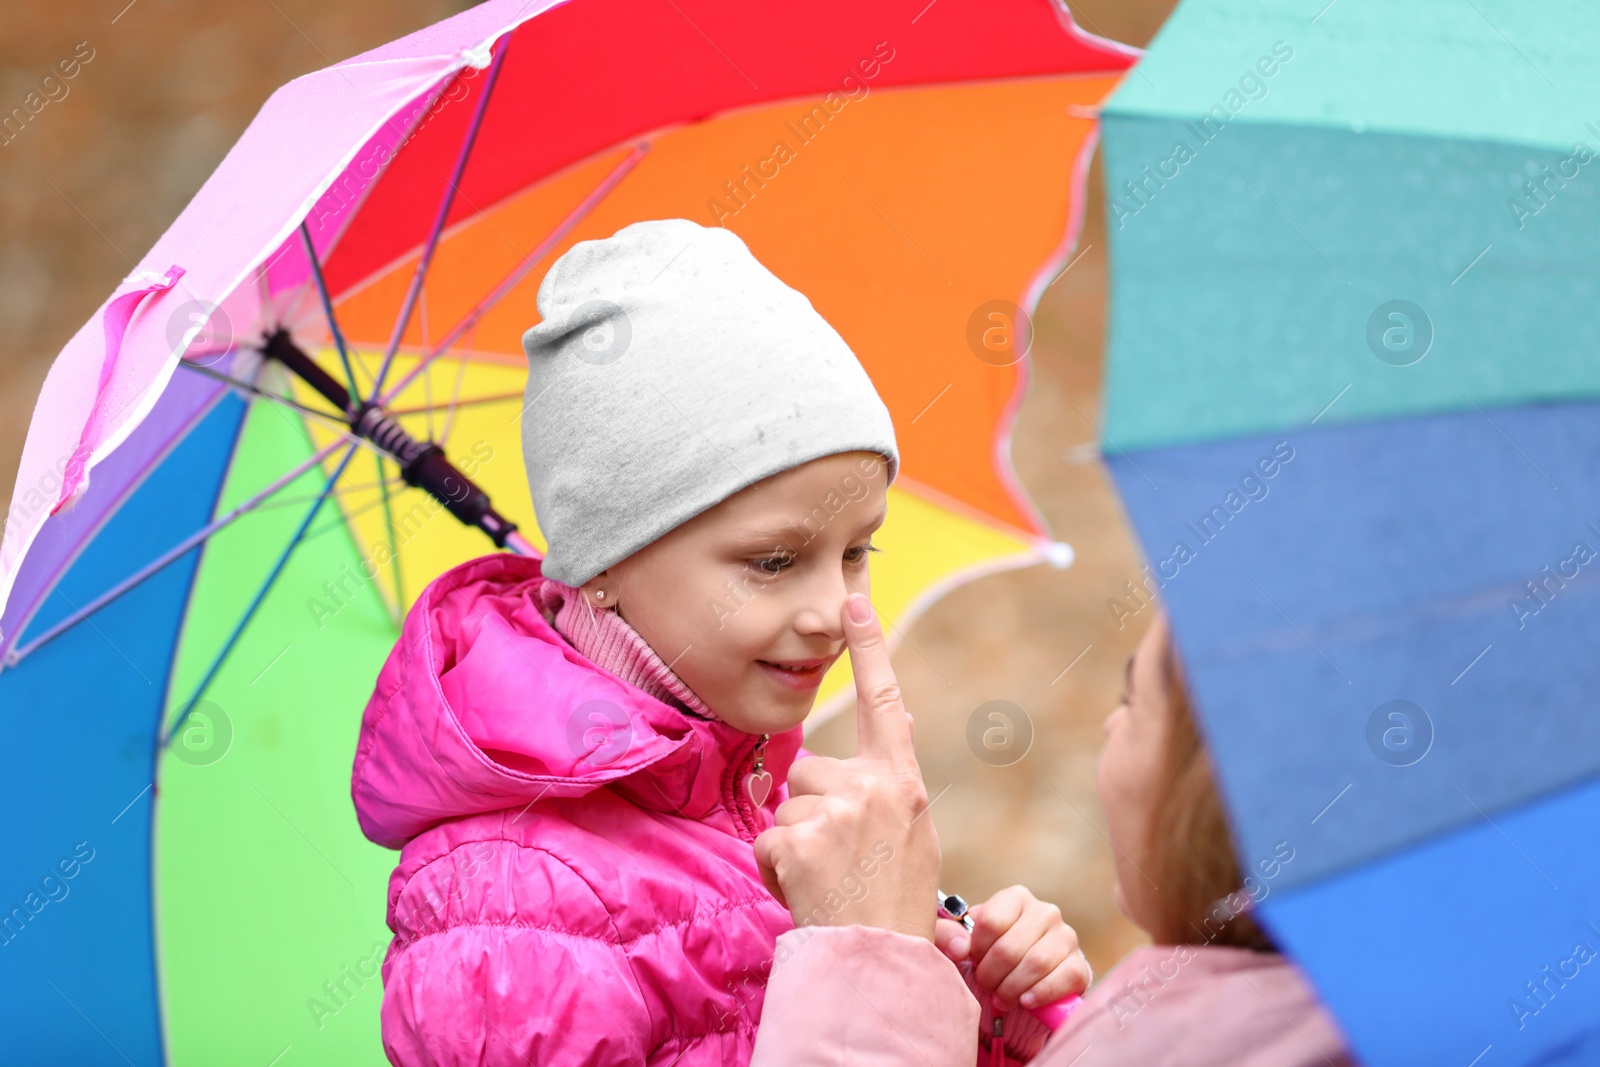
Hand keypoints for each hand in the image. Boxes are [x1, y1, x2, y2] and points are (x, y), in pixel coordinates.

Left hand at [754, 594, 940, 940]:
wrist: (881, 959)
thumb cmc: (894, 897)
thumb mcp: (908, 830)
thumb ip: (886, 783)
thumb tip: (882, 732)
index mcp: (902, 782)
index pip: (885, 703)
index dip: (870, 648)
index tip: (853, 598)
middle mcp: (871, 788)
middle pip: (810, 771)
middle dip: (811, 812)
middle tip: (840, 859)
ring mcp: (834, 813)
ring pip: (785, 808)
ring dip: (793, 844)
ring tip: (826, 879)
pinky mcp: (797, 840)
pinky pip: (766, 842)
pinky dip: (776, 871)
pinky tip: (807, 891)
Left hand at [935, 885, 1089, 1011]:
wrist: (1028, 978)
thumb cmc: (992, 955)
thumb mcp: (965, 940)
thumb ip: (948, 936)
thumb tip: (960, 948)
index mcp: (1016, 898)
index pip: (990, 922)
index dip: (976, 949)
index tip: (974, 961)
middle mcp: (1045, 912)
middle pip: (1010, 947)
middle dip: (991, 975)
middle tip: (986, 985)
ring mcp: (1066, 937)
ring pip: (1035, 964)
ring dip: (1012, 988)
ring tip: (1002, 998)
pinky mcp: (1079, 965)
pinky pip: (1061, 980)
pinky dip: (1040, 994)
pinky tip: (1026, 1001)